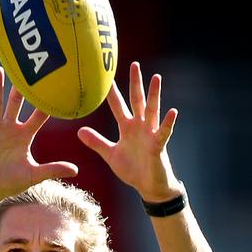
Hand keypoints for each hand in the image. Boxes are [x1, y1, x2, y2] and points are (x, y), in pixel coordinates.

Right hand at [0, 67, 77, 206]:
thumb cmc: (10, 182)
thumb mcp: (33, 175)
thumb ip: (53, 169)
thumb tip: (76, 170)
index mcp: (24, 135)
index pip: (39, 115)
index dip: (47, 103)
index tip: (55, 86)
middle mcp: (10, 128)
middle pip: (17, 103)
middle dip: (22, 87)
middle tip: (28, 67)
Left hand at [77, 63, 181, 201]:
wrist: (149, 186)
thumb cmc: (132, 170)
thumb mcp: (110, 155)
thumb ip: (97, 142)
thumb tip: (79, 131)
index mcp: (127, 128)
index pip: (118, 106)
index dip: (112, 93)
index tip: (105, 77)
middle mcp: (140, 127)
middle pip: (137, 101)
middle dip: (135, 83)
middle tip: (134, 64)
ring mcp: (150, 134)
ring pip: (152, 110)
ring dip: (154, 95)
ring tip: (156, 78)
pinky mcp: (158, 146)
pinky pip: (164, 132)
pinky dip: (167, 122)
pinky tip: (172, 111)